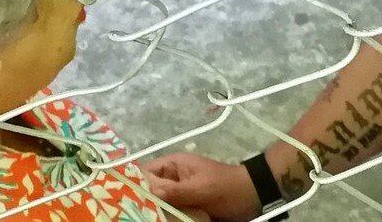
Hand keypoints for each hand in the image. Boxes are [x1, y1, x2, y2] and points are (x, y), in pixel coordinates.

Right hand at [143, 153, 261, 221]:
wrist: (253, 197)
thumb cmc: (227, 188)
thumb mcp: (201, 188)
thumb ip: (175, 190)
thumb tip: (147, 191)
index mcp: (174, 165)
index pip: (144, 172)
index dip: (134, 184)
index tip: (128, 200)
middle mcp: (172, 178)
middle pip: (149, 190)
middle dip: (143, 203)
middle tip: (137, 216)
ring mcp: (179, 194)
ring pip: (158, 204)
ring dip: (156, 213)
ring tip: (149, 219)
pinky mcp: (187, 208)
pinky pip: (171, 213)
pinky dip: (168, 218)